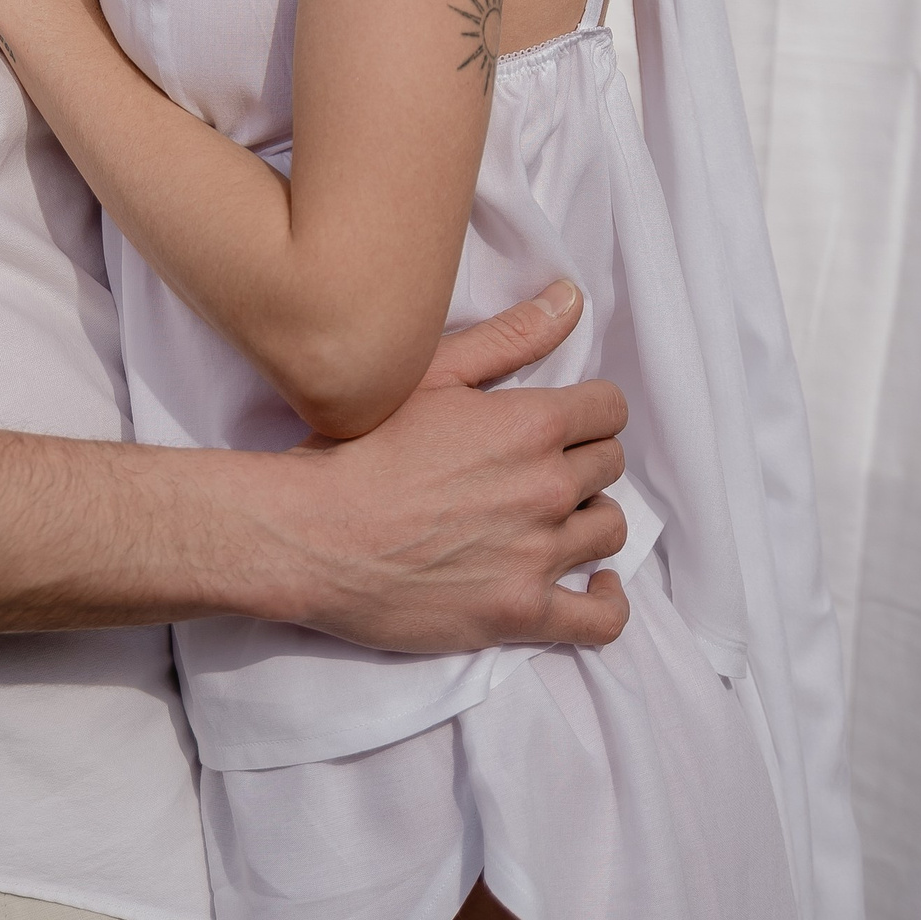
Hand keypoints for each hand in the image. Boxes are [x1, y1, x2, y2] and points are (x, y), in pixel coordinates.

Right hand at [270, 284, 630, 650]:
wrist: (310, 533)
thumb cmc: (360, 446)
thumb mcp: (431, 374)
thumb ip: (509, 337)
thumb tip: (572, 299)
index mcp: (529, 424)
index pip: (609, 409)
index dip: (587, 410)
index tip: (562, 421)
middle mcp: (546, 488)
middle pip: (608, 465)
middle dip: (580, 459)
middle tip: (535, 467)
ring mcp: (537, 555)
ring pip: (608, 529)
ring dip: (586, 519)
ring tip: (551, 518)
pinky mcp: (519, 612)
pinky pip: (600, 620)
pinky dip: (606, 602)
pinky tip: (593, 586)